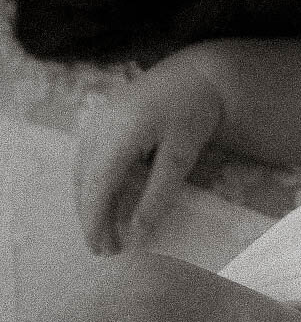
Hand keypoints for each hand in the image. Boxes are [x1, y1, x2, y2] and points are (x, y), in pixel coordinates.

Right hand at [74, 52, 223, 253]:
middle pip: (84, 182)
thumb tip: (138, 236)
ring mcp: (97, 119)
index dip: (95, 222)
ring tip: (107, 229)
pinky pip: (88, 157)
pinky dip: (94, 182)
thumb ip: (158, 195)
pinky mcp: (101, 118)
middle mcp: (99, 126)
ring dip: (90, 201)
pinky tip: (108, 199)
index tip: (103, 250)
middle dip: (91, 217)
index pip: (97, 188)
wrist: (198, 72)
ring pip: (82, 171)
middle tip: (107, 249)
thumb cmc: (195, 111)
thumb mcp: (181, 156)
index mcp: (118, 134)